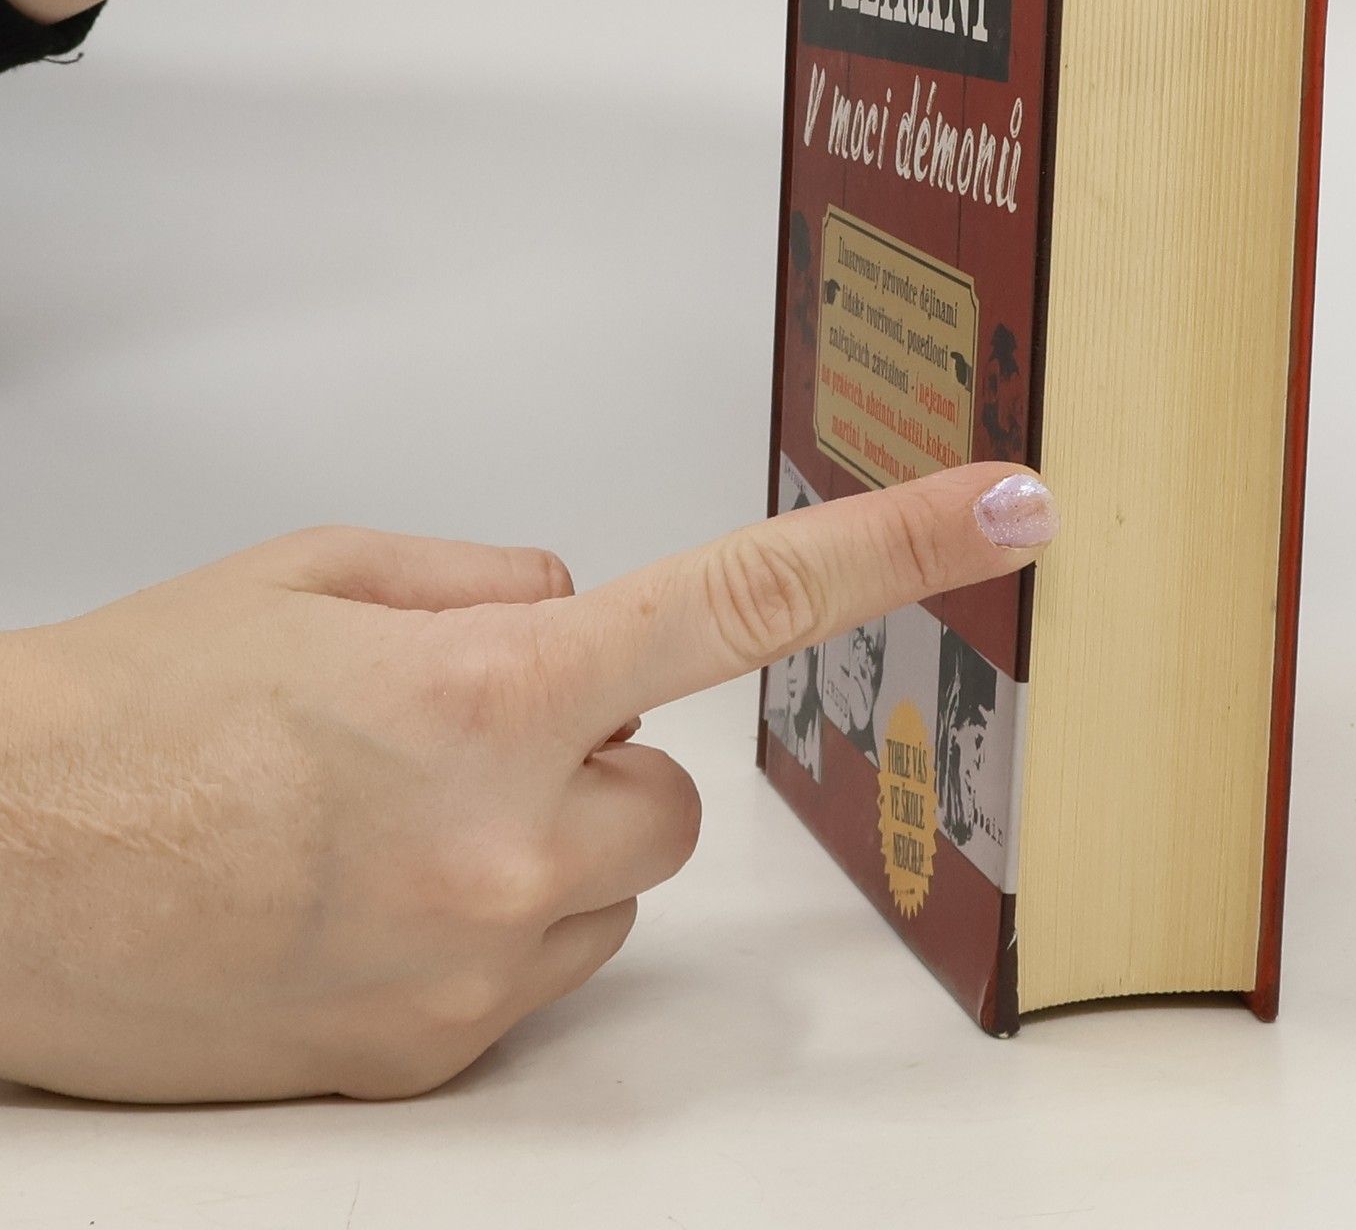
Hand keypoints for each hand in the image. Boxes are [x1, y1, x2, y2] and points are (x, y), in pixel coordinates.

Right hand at [0, 464, 1058, 1102]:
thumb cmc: (131, 713)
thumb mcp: (324, 572)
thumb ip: (494, 579)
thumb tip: (585, 609)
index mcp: (490, 685)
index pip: (747, 601)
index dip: (898, 544)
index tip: (1010, 509)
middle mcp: (506, 838)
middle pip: (672, 790)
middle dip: (602, 754)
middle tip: (458, 742)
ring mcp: (475, 968)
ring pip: (608, 885)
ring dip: (541, 844)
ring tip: (379, 826)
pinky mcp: (432, 1060)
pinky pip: (538, 971)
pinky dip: (488, 928)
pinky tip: (359, 900)